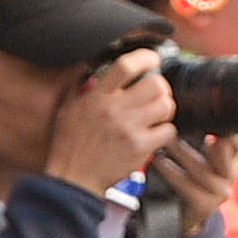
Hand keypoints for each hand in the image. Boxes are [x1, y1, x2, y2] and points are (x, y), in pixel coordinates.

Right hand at [43, 47, 179, 198]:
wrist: (73, 179)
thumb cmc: (69, 146)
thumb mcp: (68, 109)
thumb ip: (81, 87)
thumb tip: (89, 68)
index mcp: (97, 96)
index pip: (125, 66)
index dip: (145, 58)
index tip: (152, 59)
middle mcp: (114, 110)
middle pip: (155, 84)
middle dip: (161, 87)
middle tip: (158, 94)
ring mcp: (129, 129)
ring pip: (165, 106)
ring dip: (165, 108)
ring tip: (157, 115)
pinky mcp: (140, 148)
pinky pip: (168, 131)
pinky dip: (166, 132)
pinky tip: (156, 135)